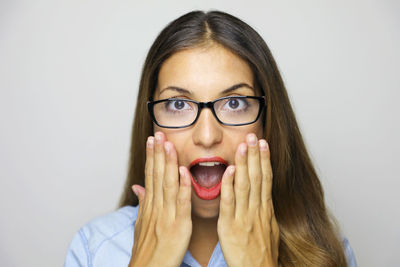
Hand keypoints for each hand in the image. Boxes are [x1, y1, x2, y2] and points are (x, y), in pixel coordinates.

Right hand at [129, 132, 192, 266]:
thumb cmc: (148, 250)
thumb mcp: (142, 224)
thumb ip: (142, 203)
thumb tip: (138, 187)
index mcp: (151, 206)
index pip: (150, 175)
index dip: (151, 156)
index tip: (152, 139)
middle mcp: (156, 207)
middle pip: (156, 175)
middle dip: (157, 153)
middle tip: (158, 133)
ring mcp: (166, 215)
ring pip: (166, 184)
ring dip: (167, 163)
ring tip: (167, 144)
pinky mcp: (178, 225)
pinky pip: (181, 203)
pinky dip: (181, 187)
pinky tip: (182, 171)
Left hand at [217, 133, 279, 266]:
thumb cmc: (261, 254)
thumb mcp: (269, 229)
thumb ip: (264, 211)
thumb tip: (264, 197)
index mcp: (265, 209)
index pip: (265, 178)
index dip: (263, 159)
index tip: (262, 143)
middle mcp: (257, 210)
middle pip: (257, 177)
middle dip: (254, 155)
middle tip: (252, 135)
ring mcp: (244, 217)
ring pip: (245, 185)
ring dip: (243, 164)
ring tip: (243, 145)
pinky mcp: (230, 226)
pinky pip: (229, 203)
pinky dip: (229, 186)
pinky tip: (228, 171)